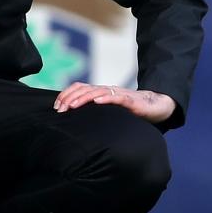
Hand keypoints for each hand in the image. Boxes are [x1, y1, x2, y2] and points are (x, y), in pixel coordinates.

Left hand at [53, 83, 175, 124]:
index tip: (56, 107)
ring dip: (83, 98)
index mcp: (100, 93)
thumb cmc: (131, 112)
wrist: (155, 106)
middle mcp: (107, 91)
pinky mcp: (130, 100)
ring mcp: (118, 94)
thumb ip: (95, 114)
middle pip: (84, 89)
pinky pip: (116, 97)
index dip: (66, 94)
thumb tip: (75, 124)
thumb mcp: (109, 112)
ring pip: (97, 92)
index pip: (79, 88)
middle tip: (60, 109)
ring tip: (72, 105)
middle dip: (70, 97)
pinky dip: (106, 99)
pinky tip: (98, 102)